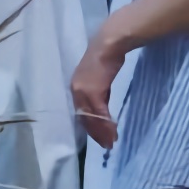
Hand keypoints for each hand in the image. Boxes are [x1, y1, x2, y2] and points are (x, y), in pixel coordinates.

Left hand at [70, 33, 127, 149]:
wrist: (109, 44)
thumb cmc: (106, 58)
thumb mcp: (99, 79)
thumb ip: (99, 92)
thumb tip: (103, 105)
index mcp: (76, 88)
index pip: (81, 113)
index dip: (90, 126)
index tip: (99, 137)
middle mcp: (76, 91)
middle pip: (84, 118)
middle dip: (96, 133)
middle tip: (106, 145)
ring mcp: (83, 91)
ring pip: (91, 118)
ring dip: (101, 131)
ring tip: (110, 141)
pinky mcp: (93, 91)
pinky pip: (99, 112)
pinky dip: (105, 123)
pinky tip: (113, 130)